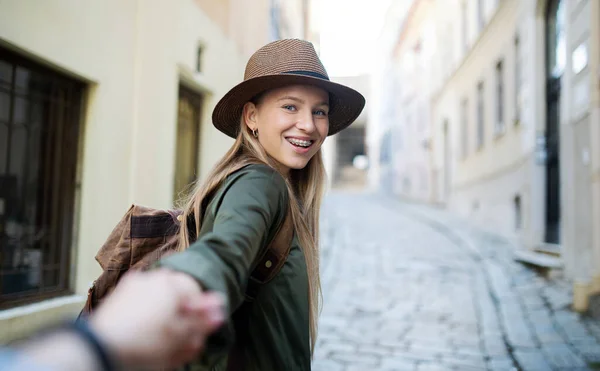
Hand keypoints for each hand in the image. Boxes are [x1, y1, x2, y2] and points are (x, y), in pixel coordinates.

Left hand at [88, 269, 223, 369]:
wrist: (99, 349)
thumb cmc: (144, 342)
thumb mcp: (181, 335)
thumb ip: (202, 320)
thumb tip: (219, 308)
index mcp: (170, 282)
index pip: (197, 294)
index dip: (201, 316)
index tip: (199, 335)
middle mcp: (151, 279)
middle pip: (177, 302)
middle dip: (184, 325)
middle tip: (187, 346)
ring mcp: (132, 289)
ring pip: (160, 308)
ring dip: (168, 328)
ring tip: (170, 351)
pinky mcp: (118, 301)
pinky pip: (142, 311)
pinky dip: (150, 326)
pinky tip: (152, 346)